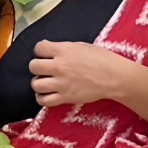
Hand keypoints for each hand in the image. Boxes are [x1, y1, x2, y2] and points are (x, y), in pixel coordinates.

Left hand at [28, 39, 147, 132]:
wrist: (114, 77)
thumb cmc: (102, 59)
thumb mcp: (81, 46)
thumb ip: (63, 47)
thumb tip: (47, 47)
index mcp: (64, 50)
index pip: (38, 48)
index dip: (40, 51)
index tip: (45, 55)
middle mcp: (59, 66)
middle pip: (33, 66)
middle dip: (37, 67)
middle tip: (45, 69)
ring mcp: (61, 83)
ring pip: (35, 84)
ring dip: (38, 83)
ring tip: (44, 82)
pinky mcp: (65, 97)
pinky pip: (44, 101)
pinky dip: (41, 98)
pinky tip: (45, 94)